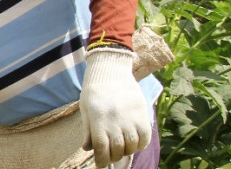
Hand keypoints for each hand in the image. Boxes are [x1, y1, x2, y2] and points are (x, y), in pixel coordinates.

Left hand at [80, 48, 151, 166]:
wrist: (110, 70)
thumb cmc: (94, 91)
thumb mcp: (86, 109)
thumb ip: (88, 130)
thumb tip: (87, 149)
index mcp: (98, 120)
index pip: (102, 149)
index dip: (101, 160)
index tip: (100, 163)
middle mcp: (115, 121)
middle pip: (118, 149)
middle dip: (113, 157)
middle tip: (111, 155)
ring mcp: (130, 117)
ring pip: (132, 145)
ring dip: (127, 151)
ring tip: (122, 147)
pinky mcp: (141, 113)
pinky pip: (145, 136)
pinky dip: (141, 144)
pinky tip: (135, 142)